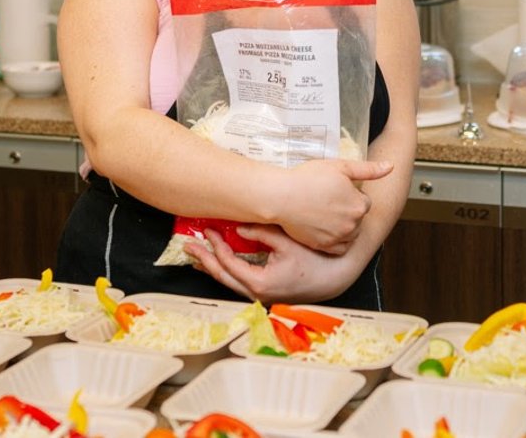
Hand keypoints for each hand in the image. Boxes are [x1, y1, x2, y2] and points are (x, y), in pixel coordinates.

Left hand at [186, 225, 363, 304]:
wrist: (336, 277)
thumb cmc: (316, 260)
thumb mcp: (287, 241)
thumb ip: (261, 233)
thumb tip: (239, 226)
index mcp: (260, 283)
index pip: (229, 263)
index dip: (216, 246)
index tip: (209, 231)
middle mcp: (258, 294)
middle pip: (222, 277)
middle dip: (205, 260)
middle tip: (189, 246)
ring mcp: (262, 297)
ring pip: (229, 283)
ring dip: (214, 268)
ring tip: (198, 256)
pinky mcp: (266, 294)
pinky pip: (239, 283)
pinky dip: (228, 272)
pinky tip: (221, 264)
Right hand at [274, 158, 391, 254]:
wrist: (281, 196)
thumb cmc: (308, 178)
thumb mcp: (340, 167)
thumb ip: (368, 169)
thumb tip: (390, 167)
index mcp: (360, 205)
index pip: (364, 203)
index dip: (350, 195)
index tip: (335, 191)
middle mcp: (353, 224)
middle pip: (357, 219)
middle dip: (347, 211)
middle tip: (327, 200)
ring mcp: (338, 237)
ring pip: (349, 234)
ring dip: (343, 226)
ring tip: (324, 213)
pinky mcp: (324, 246)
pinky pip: (338, 247)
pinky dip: (334, 240)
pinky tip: (322, 227)